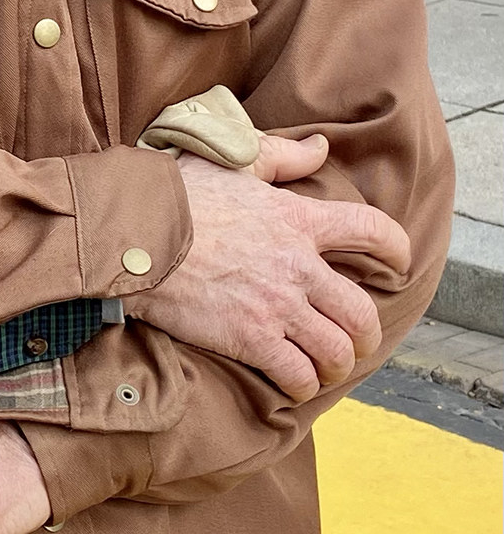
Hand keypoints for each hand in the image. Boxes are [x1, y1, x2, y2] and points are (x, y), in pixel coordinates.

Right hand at [133, 134, 411, 401]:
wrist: (135, 233)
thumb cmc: (179, 194)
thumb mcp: (234, 160)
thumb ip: (282, 156)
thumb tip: (320, 148)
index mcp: (297, 218)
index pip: (372, 231)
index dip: (396, 250)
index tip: (399, 263)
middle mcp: (298, 265)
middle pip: (362, 312)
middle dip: (364, 332)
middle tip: (352, 337)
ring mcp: (277, 305)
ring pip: (337, 352)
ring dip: (336, 364)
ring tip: (324, 366)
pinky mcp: (251, 338)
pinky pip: (298, 375)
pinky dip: (302, 385)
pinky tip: (293, 381)